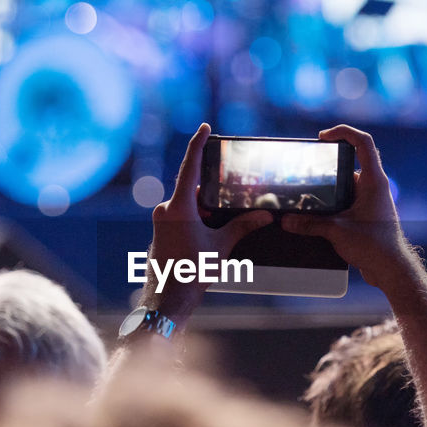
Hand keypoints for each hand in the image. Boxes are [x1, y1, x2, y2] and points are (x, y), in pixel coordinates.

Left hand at [145, 123, 271, 322]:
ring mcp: (161, 222)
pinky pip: (182, 217)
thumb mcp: (221, 246)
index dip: (197, 145)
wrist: (168, 299)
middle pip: (193, 190)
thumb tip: (265, 215)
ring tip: (226, 220)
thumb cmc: (192, 272)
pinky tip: (212, 232)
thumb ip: (242, 226)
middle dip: (213, 192)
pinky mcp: (162, 233)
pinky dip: (198, 219)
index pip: (189, 167)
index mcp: (178, 207)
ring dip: (207, 210)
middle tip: (234, 191)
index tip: (204, 127)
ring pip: (189, 206)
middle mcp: (165, 210)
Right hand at [281, 124, 410, 290]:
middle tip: (306, 168)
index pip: (363, 143)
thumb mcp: (337, 231)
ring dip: (328, 187)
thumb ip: (310, 223)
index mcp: (374, 181)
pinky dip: (332, 201)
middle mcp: (374, 186)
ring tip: (306, 192)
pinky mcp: (366, 213)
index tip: (323, 137)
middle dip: (327, 165)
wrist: (390, 270)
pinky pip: (346, 199)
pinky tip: (315, 211)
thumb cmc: (375, 247)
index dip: (343, 132)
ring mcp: (370, 199)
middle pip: (349, 163)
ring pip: (346, 184)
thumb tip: (286, 220)